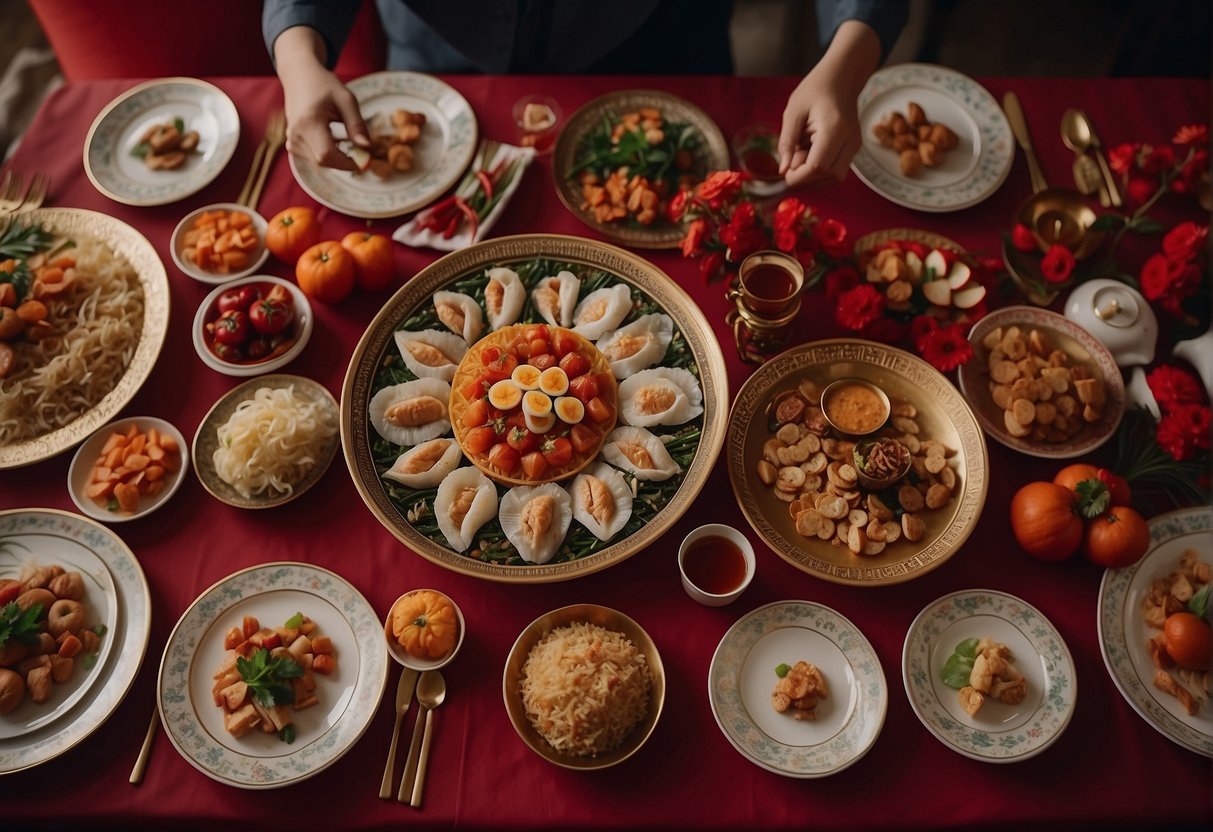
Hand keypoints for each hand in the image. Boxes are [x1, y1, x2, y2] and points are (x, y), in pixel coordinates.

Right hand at [274, 27, 368, 170]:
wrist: (299, 76)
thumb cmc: (324, 85)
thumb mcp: (346, 100)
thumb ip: (356, 124)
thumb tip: (367, 147)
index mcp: (308, 122)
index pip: (327, 155)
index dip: (347, 163)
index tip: (365, 159)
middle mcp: (296, 134)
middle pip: (324, 162)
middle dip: (345, 161)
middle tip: (361, 150)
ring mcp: (291, 140)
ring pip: (319, 162)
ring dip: (337, 157)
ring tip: (345, 137)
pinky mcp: (292, 143)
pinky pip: (313, 158)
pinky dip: (328, 153)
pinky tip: (335, 138)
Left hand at [777, 20, 880, 187]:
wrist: (842, 77)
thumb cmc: (816, 89)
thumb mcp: (793, 112)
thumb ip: (787, 142)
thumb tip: (783, 171)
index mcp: (834, 129)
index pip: (818, 167)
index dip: (799, 177)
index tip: (783, 173)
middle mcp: (850, 141)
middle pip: (829, 176)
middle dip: (805, 179)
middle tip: (790, 164)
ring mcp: (854, 147)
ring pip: (835, 178)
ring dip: (813, 177)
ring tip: (801, 156)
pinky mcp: (853, 150)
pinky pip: (836, 171)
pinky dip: (820, 173)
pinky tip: (809, 157)